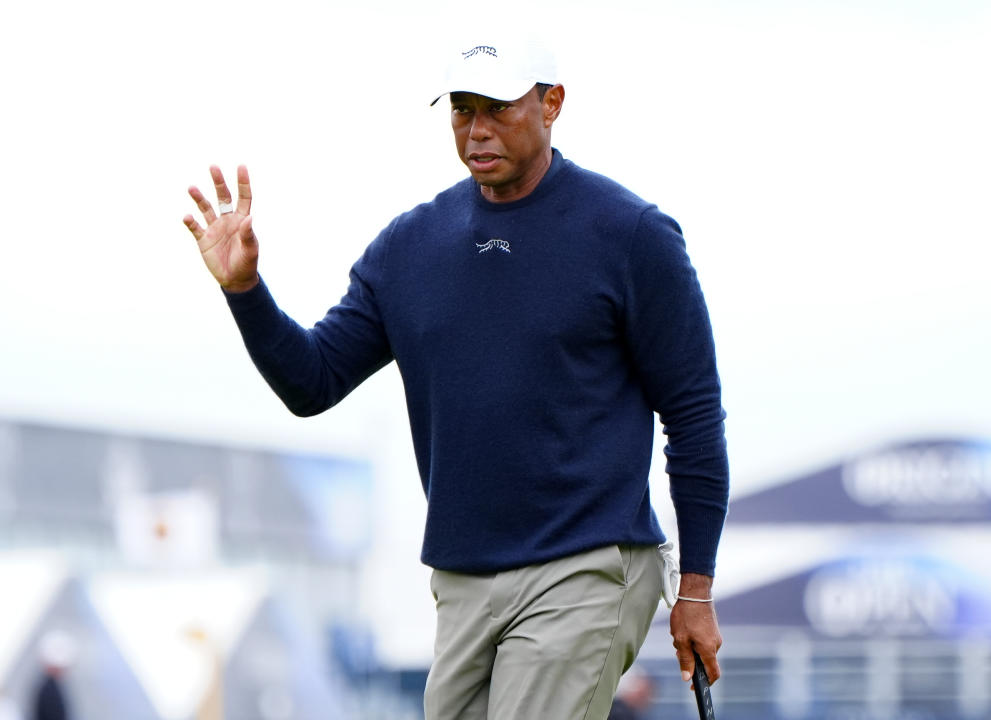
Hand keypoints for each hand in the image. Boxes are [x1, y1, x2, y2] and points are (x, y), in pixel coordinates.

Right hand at [183, 165, 258, 292]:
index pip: (243, 198)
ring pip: (205, 208)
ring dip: (198, 198)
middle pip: (222, 197)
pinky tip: (187, 217)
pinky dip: (190, 222)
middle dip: (218, 182)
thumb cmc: (246, 263)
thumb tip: (249, 217)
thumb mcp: (250, 250)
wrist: (235, 280)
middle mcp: (227, 220)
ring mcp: (214, 228)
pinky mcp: (203, 239)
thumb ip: (248, 234)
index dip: (243, 183)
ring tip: (191, 187)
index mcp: (241, 220)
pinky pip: (195, 227)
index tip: (241, 166)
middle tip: (213, 166)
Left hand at [670, 572, 722, 687]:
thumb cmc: (686, 615)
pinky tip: (683, 629)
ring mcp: (715, 636)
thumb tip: (687, 677)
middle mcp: (716, 644)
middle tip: (677, 648)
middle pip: (704, 661)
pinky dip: (692, 640)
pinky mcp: (712, 630)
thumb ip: (685, 659)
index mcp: (709, 649)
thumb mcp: (680, 638)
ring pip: (701, 650)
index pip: (713, 674)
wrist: (695, 592)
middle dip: (689, 659)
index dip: (704, 683)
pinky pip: (702, 641)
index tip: (693, 687)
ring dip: (689, 647)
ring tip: (678, 634)